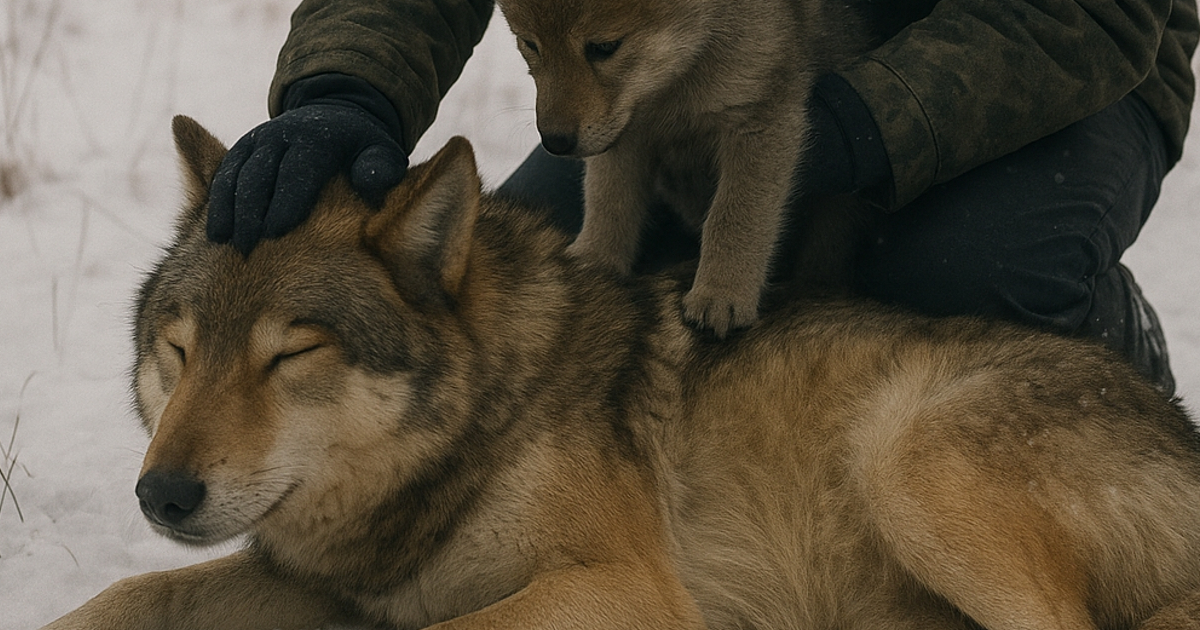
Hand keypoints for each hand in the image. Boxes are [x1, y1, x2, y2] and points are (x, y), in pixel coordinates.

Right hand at [207, 101, 407, 253]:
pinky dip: (216, 200)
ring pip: (234, 173)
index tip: (276, 232)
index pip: (298, 170)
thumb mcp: (382, 154)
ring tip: (223, 241)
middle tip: (245, 249)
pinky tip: (215, 231)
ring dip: (226, 207)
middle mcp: (282, 135)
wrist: (337, 118)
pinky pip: (222, 174)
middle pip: (258, 174)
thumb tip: (370, 180)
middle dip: (250, 210)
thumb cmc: (363, 150)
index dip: (285, 200)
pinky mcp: (242, 150)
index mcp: (318, 138)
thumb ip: (380, 168)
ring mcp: (257, 140)